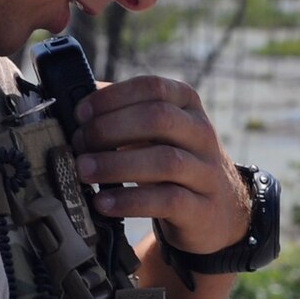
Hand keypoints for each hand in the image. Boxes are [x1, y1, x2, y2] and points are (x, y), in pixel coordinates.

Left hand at [72, 74, 248, 253]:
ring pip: (164, 160)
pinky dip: (130, 201)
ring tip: (83, 170)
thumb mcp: (158, 132)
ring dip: (115, 164)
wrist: (220, 210)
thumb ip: (124, 111)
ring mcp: (206, 172)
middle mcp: (202, 134)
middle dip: (110, 128)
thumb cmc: (175, 162)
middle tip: (79, 143)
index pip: (153, 88)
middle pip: (158, 118)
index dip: (113, 97)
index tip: (81, 113)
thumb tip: (79, 95)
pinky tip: (103, 202)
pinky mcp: (202, 209)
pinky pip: (167, 200)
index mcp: (188, 105)